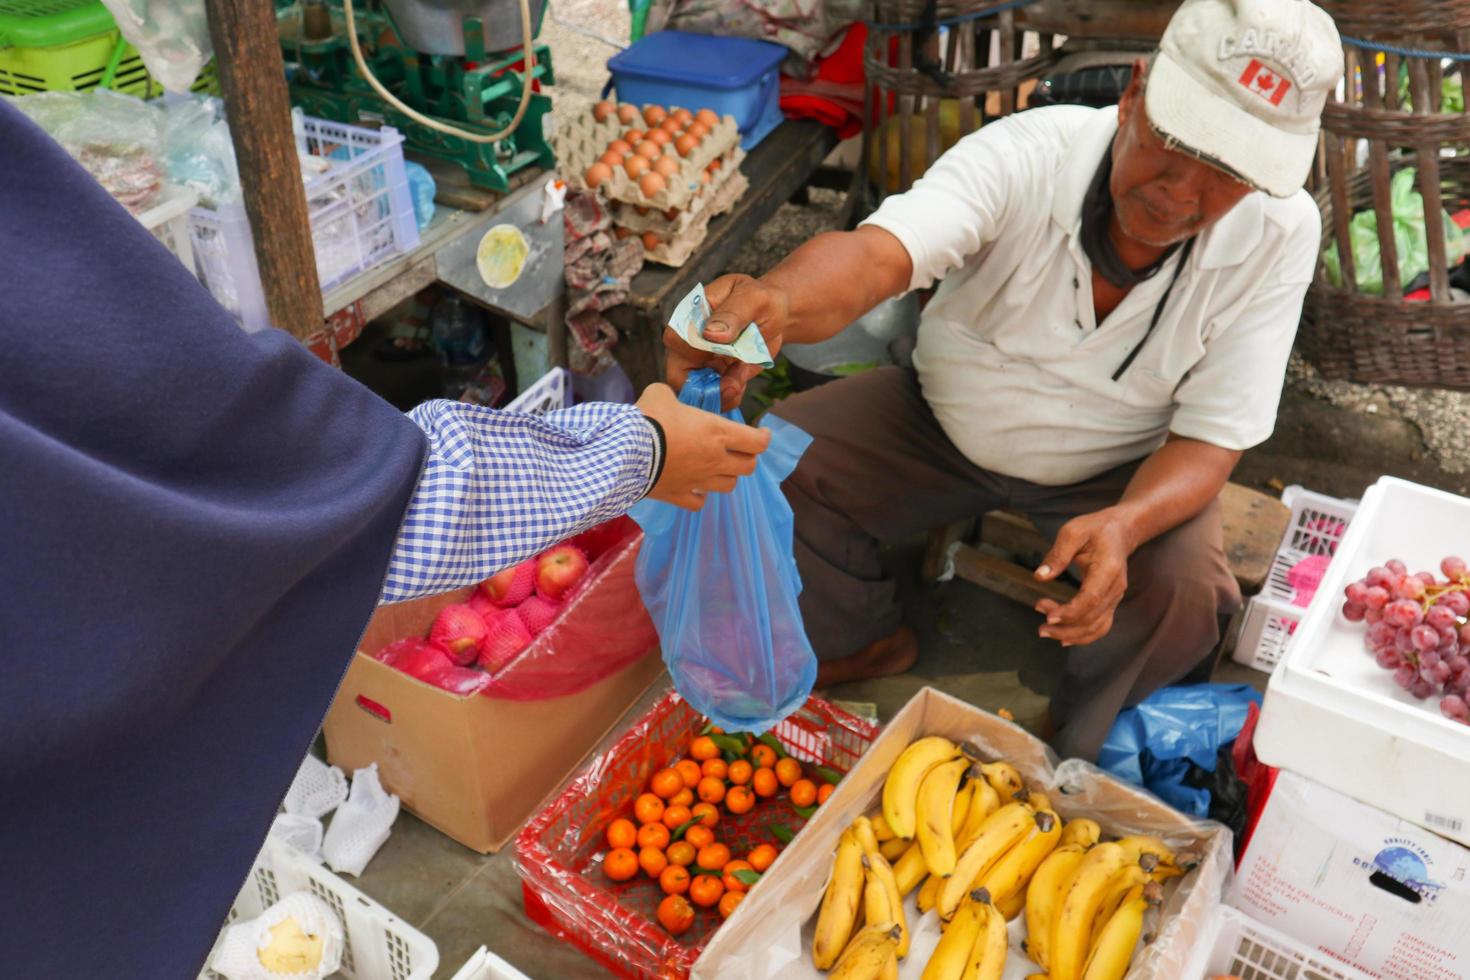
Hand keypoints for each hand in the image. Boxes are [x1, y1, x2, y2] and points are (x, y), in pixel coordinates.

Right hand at [636, 383, 770, 509]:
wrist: (625, 453)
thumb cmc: (649, 419)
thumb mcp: (660, 394)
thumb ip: (671, 396)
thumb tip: (667, 400)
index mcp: (717, 433)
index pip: (757, 442)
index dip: (763, 438)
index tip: (760, 433)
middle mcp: (715, 459)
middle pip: (748, 467)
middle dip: (747, 458)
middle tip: (738, 450)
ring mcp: (699, 481)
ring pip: (729, 486)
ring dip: (727, 477)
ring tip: (716, 468)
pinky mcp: (679, 496)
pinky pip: (699, 502)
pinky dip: (700, 496)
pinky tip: (694, 488)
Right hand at [664, 273, 787, 410]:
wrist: (774, 316)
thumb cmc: (762, 300)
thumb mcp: (754, 299)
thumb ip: (733, 314)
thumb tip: (709, 333)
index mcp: (693, 313)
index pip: (676, 339)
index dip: (694, 355)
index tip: (725, 356)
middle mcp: (688, 338)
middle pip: (676, 371)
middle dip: (704, 388)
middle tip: (734, 387)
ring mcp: (698, 359)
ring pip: (693, 390)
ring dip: (718, 395)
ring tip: (741, 382)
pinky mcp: (711, 375)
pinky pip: (710, 396)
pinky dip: (726, 398)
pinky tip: (740, 384)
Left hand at [1032, 509, 1135, 646]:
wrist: (1120, 531)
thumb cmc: (1094, 529)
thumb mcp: (1072, 532)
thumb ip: (1057, 554)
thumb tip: (1040, 576)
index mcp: (1108, 569)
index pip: (1090, 599)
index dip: (1070, 612)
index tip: (1047, 616)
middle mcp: (1115, 588)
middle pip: (1092, 618)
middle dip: (1064, 626)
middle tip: (1040, 626)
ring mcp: (1115, 598)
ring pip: (1097, 627)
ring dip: (1071, 635)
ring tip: (1046, 631)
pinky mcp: (1110, 603)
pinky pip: (1100, 626)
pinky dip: (1083, 636)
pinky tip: (1064, 638)